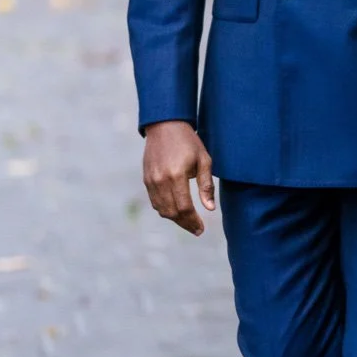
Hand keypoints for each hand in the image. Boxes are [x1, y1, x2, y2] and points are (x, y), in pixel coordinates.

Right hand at [143, 120, 215, 235]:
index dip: (193, 221)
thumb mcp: (204, 160)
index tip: (201, 229)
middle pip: (172, 212)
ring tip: (188, 222)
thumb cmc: (189, 142)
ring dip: (175, 219)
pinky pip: (154, 201)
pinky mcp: (146, 179)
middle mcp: (161, 180)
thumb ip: (206, 185)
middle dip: (185, 224)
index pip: (184, 207)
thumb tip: (210, 208)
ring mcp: (151, 181)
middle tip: (196, 230)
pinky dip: (165, 210)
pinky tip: (176, 211)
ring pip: (161, 209)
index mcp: (177, 175)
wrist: (165, 126)